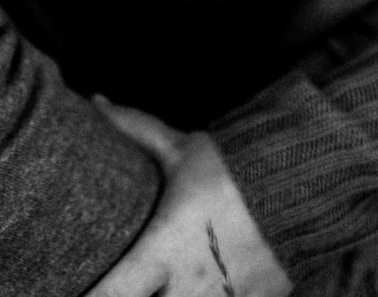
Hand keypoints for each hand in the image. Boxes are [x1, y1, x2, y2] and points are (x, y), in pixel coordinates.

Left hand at [90, 100, 291, 296]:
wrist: (306, 184)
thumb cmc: (235, 168)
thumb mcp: (182, 150)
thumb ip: (135, 130)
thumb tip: (95, 100)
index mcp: (163, 250)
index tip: (71, 287)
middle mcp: (188, 287)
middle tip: (126, 282)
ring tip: (159, 283)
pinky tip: (195, 286)